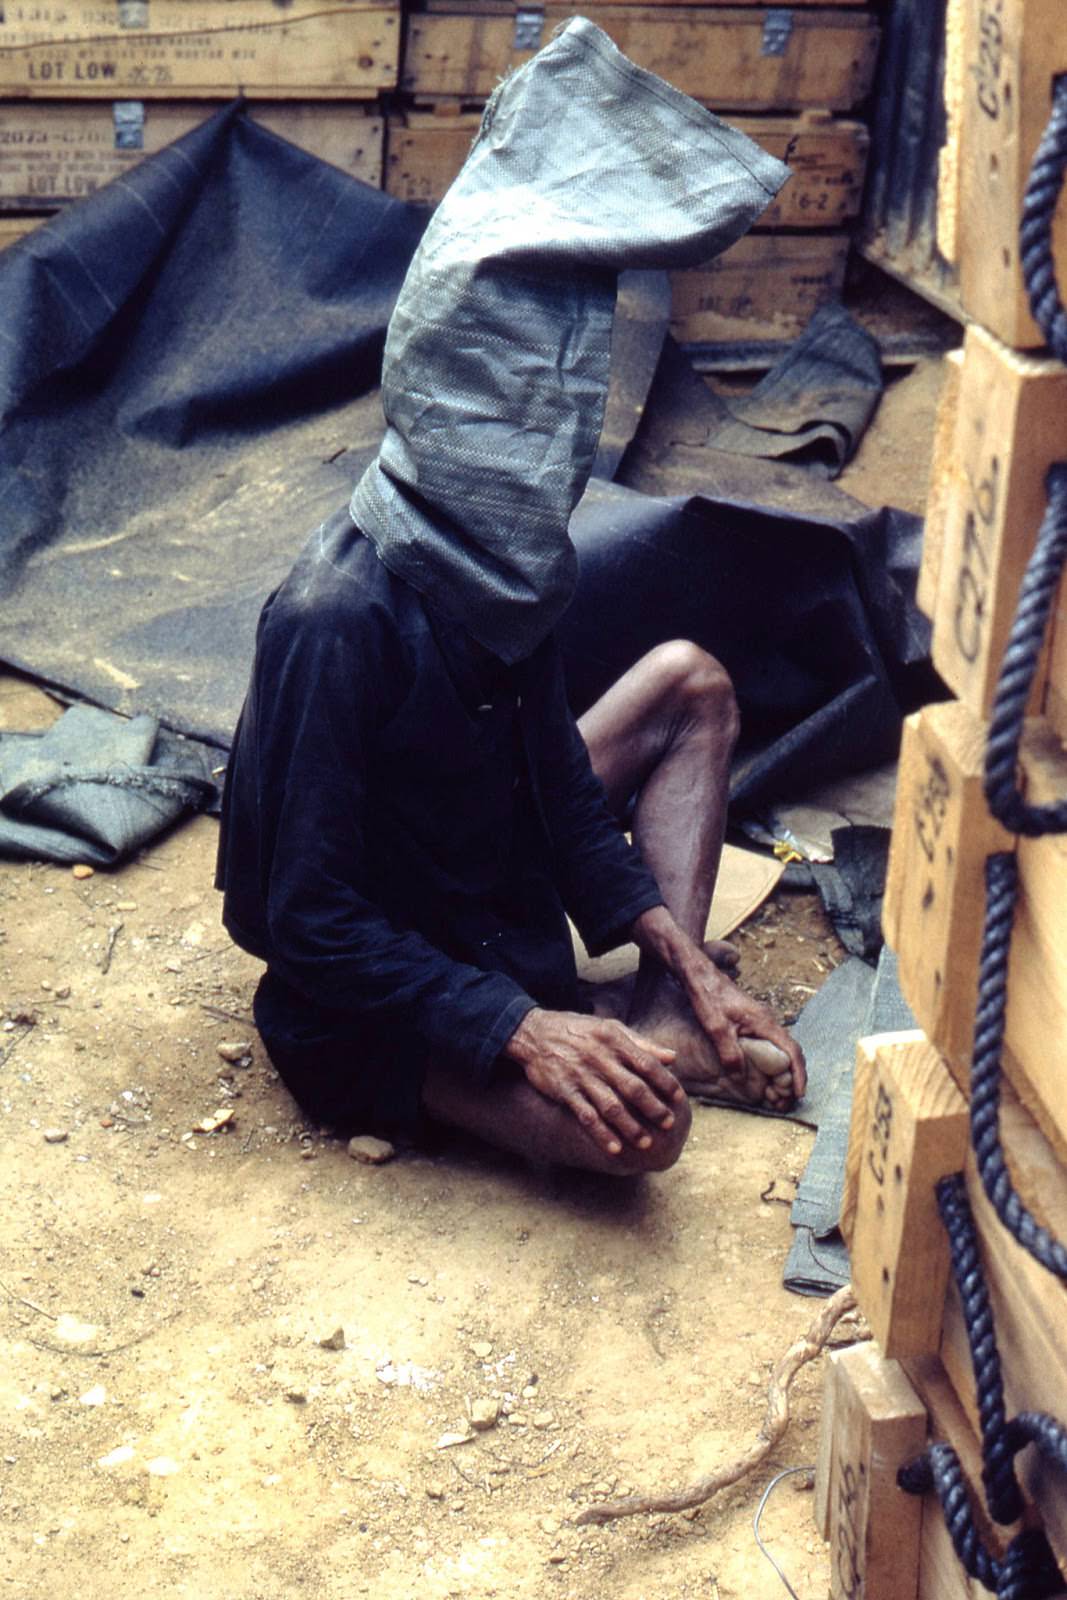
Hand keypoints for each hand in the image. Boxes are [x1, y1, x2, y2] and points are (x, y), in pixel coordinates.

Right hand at [503, 1008, 684, 1157]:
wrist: (534, 1033)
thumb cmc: (578, 1030)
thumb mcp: (610, 1027)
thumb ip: (642, 1044)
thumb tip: (672, 1058)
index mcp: (614, 1040)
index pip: (646, 1064)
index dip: (665, 1082)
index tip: (679, 1098)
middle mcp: (599, 1058)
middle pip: (632, 1088)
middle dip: (653, 1108)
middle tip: (668, 1124)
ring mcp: (581, 1076)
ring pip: (611, 1106)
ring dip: (630, 1127)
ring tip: (645, 1143)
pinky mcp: (565, 1091)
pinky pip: (586, 1116)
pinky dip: (601, 1134)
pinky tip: (614, 1148)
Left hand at [678, 956, 806, 1102]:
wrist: (699, 975)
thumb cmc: (707, 996)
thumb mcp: (715, 1027)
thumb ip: (729, 1052)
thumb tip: (739, 1076)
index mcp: (764, 1022)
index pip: (791, 1050)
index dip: (798, 1073)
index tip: (799, 1093)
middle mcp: (768, 1021)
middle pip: (792, 1051)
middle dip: (794, 1076)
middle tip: (788, 1099)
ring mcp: (761, 1021)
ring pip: (782, 1048)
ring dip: (785, 1070)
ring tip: (779, 1092)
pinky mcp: (753, 1022)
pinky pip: (771, 1044)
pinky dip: (774, 1062)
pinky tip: (766, 1074)